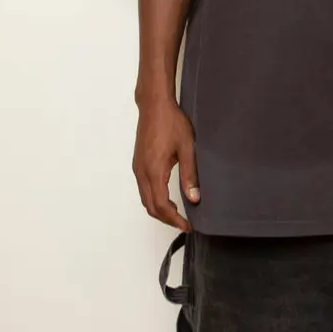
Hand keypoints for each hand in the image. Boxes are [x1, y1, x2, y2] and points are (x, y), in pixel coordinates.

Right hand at [133, 97, 199, 231]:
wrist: (154, 105)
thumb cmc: (171, 122)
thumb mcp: (187, 148)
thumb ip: (190, 175)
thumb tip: (194, 198)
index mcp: (154, 170)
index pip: (162, 205)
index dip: (174, 220)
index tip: (187, 226)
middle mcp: (142, 172)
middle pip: (151, 207)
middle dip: (167, 219)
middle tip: (184, 223)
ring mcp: (138, 168)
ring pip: (145, 199)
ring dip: (160, 210)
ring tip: (178, 214)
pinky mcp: (138, 164)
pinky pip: (143, 189)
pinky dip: (154, 199)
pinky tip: (168, 199)